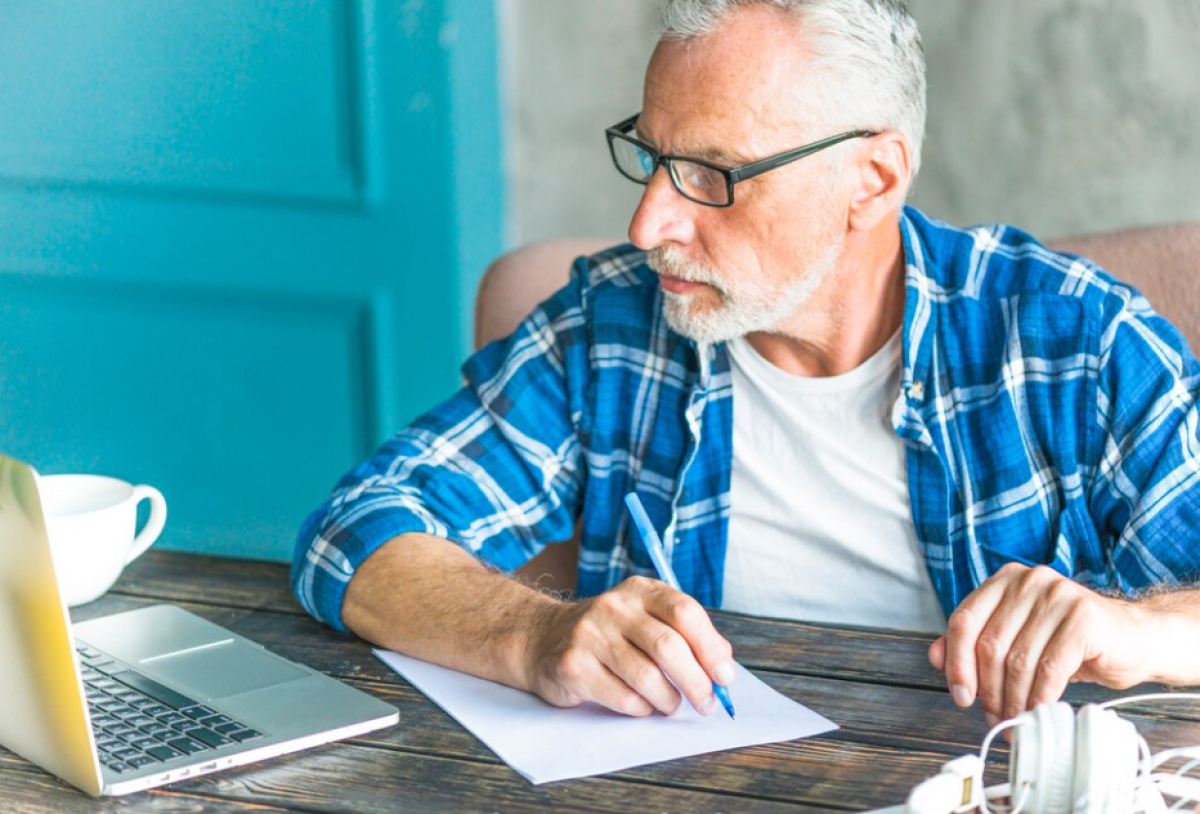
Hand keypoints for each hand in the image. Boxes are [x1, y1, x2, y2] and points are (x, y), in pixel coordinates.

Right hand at [523, 576, 736, 716]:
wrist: (543, 638)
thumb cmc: (610, 634)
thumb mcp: (645, 618)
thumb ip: (684, 635)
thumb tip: (724, 666)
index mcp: (640, 591)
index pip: (685, 612)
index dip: (711, 648)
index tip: (725, 677)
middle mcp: (614, 607)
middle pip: (668, 647)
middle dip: (696, 682)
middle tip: (706, 703)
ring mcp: (590, 635)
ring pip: (647, 678)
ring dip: (668, 701)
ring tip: (670, 705)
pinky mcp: (573, 666)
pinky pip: (623, 698)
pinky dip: (641, 709)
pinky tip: (641, 704)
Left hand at [927, 564, 1151, 722]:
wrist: (1133, 639)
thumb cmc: (1070, 643)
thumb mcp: (1017, 639)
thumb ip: (975, 643)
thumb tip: (934, 657)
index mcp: (1004, 580)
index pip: (964, 620)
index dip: (957, 662)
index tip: (960, 696)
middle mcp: (1028, 581)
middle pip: (989, 643)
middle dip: (987, 689)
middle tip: (993, 718)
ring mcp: (1057, 595)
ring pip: (1018, 659)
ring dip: (1013, 699)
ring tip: (1014, 719)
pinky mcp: (1084, 618)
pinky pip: (1050, 667)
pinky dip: (1039, 697)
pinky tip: (1038, 711)